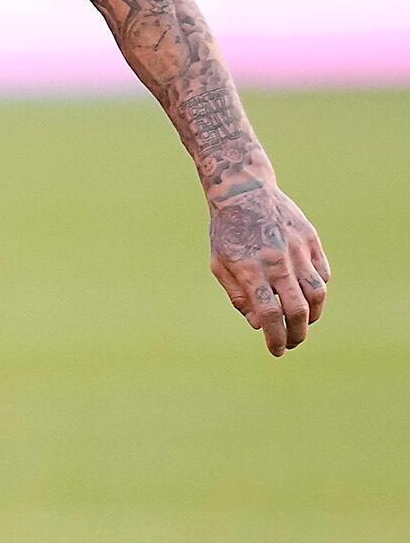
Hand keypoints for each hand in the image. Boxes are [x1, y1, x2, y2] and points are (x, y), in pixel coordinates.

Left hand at [206, 173, 329, 355]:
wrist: (244, 191)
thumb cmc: (227, 232)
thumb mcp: (220, 264)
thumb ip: (238, 295)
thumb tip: (258, 324)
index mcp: (249, 270)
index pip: (268, 315)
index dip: (275, 337)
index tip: (277, 351)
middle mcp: (277, 262)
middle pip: (298, 309)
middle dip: (298, 334)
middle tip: (293, 343)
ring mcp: (298, 250)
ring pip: (317, 293)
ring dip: (313, 315)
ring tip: (303, 322)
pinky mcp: (311, 240)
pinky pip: (322, 273)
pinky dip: (317, 290)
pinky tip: (306, 295)